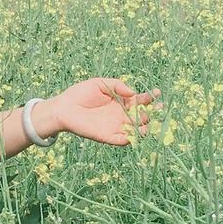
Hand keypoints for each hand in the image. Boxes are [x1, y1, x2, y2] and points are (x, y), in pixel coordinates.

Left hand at [34, 78, 161, 145]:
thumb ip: (117, 85)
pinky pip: (122, 140)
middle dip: (152, 113)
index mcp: (121, 102)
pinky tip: (136, 134)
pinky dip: (130, 139)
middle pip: (142, 116)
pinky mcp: (107, 136)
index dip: (150, 98)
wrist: (63, 108)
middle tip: (158, 108)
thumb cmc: (80, 93)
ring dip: (144, 128)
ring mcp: (115, 126)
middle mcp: (121, 115)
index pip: (140, 101)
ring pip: (136, 130)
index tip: (157, 93)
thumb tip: (133, 93)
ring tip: (147, 123)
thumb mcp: (100, 83)